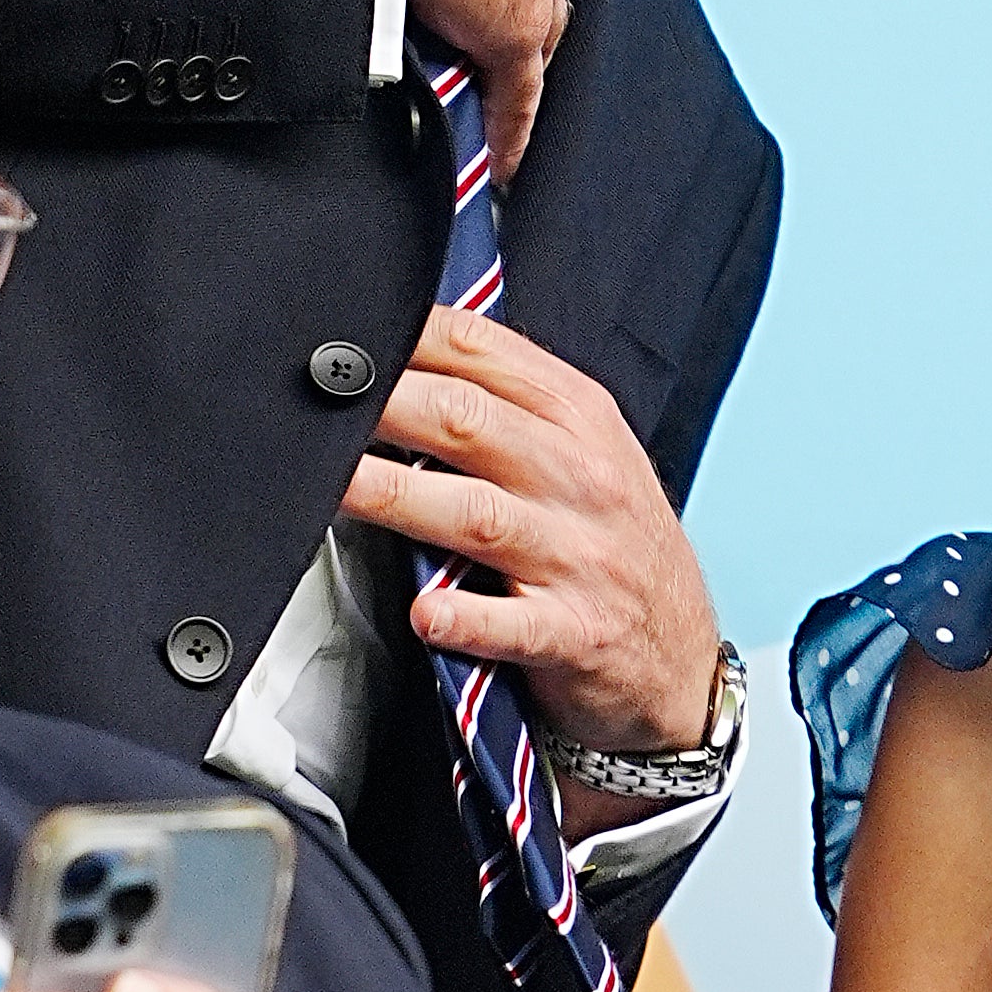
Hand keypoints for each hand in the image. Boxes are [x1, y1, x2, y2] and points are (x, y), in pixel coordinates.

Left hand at [340, 304, 721, 778]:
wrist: (682, 660)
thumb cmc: (615, 545)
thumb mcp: (589, 454)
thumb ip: (510, 406)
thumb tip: (404, 358)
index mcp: (581, 419)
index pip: (483, 352)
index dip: (404, 336)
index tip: (338, 331)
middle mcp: (583, 479)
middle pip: (467, 422)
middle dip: (381, 404)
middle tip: (308, 400)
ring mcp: (581, 559)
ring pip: (474, 514)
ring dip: (394, 496)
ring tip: (328, 485)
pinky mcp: (576, 636)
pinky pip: (513, 625)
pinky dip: (465, 619)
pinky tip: (424, 612)